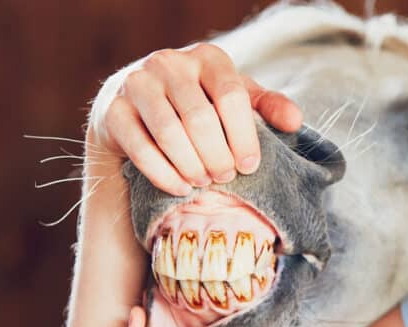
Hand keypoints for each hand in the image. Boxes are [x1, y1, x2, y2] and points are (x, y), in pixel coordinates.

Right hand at [88, 43, 303, 196]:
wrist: (138, 108)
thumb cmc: (200, 104)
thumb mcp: (236, 100)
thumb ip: (267, 107)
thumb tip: (294, 121)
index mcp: (207, 58)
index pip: (231, 96)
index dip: (243, 136)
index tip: (249, 166)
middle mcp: (169, 63)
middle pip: (200, 119)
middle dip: (217, 156)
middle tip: (224, 178)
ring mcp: (137, 84)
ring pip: (169, 134)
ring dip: (191, 166)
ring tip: (203, 182)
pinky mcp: (112, 111)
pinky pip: (141, 148)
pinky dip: (164, 174)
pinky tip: (180, 187)